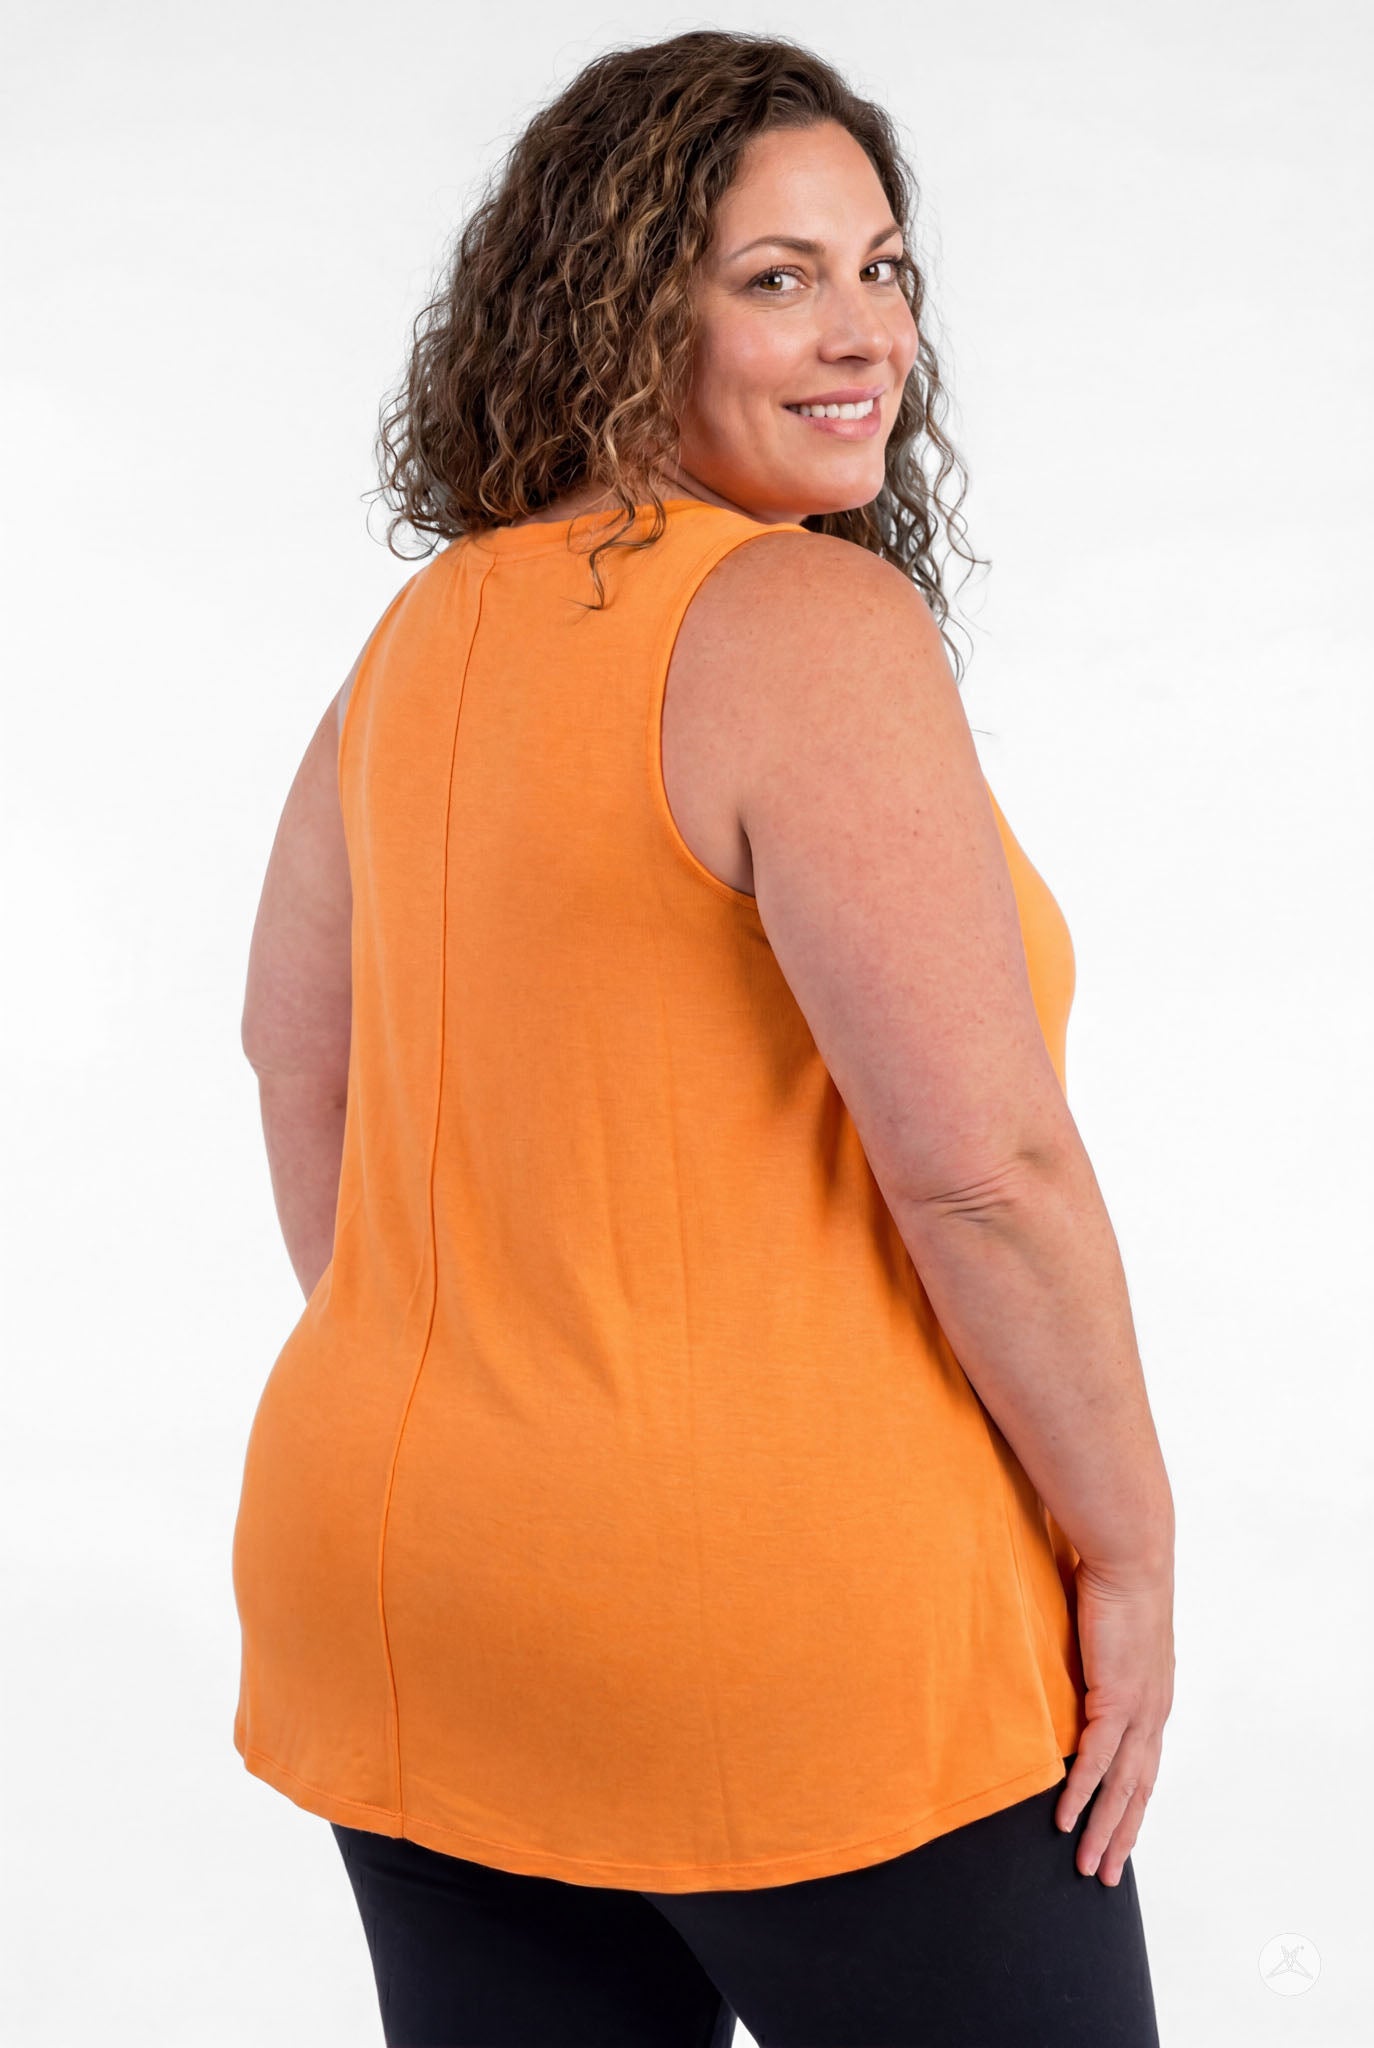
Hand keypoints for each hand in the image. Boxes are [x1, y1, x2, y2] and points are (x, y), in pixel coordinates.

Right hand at [1055, 1555, 1174, 1885]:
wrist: (1131, 1554)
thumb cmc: (1117, 1575)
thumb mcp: (1108, 1626)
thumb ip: (1094, 1648)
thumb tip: (1071, 1647)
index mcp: (1153, 1696)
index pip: (1145, 1764)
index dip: (1133, 1803)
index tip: (1120, 1834)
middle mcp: (1153, 1711)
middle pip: (1140, 1789)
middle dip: (1123, 1835)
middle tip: (1106, 1874)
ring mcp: (1139, 1710)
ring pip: (1122, 1787)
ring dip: (1103, 1829)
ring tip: (1088, 1866)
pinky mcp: (1116, 1699)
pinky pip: (1095, 1761)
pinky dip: (1081, 1794)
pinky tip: (1064, 1820)